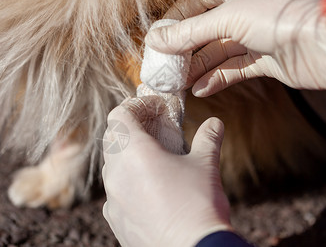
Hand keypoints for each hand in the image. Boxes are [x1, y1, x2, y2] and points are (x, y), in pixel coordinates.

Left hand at [102, 96, 231, 246]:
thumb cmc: (199, 204)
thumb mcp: (206, 165)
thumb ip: (208, 138)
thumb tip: (215, 122)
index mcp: (135, 152)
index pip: (119, 115)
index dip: (135, 106)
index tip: (154, 108)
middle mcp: (116, 173)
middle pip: (111, 137)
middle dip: (130, 128)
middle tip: (153, 129)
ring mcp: (112, 198)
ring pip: (110, 165)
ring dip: (126, 155)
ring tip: (151, 159)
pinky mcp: (115, 219)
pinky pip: (114, 192)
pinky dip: (126, 182)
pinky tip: (146, 189)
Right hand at [145, 0, 325, 96]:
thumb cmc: (281, 18)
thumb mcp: (229, 18)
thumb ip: (191, 31)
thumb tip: (156, 40)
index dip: (178, 16)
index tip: (160, 35)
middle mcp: (250, 7)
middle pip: (208, 27)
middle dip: (186, 47)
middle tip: (165, 64)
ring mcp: (258, 34)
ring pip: (219, 51)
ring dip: (198, 67)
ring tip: (177, 82)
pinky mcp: (266, 59)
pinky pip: (234, 69)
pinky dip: (216, 79)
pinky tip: (199, 89)